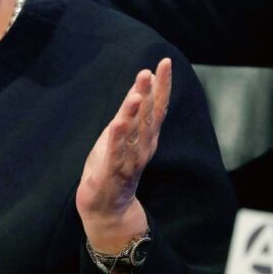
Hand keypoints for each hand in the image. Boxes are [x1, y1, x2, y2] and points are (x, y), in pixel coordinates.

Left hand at [76, 57, 171, 252]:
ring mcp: (128, 161)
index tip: (165, 63)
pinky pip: (116, 154)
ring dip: (134, 114)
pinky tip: (117, 124)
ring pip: (134, 135)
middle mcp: (142, 147)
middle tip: (150, 71)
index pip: (156, 107)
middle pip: (147, 117)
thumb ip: (131, 112)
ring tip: (136, 94)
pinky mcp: (112, 174)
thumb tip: (140, 85)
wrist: (108, 210)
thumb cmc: (113, 167)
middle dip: (149, 94)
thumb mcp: (121, 135)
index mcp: (145, 137)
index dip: (162, 85)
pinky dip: (117, 140)